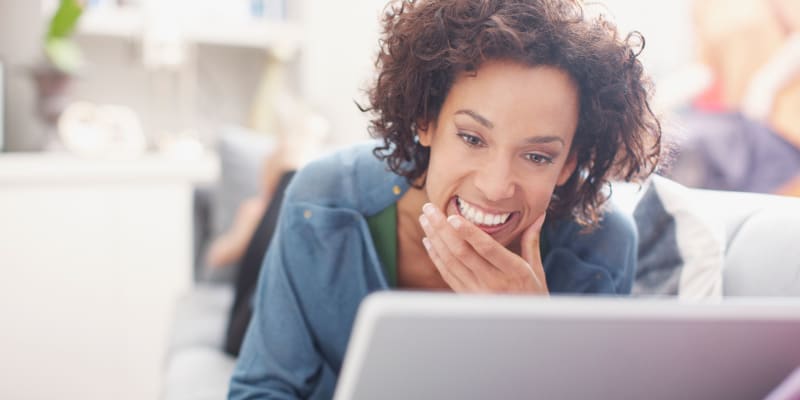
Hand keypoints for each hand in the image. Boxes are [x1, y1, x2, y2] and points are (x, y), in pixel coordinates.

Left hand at [419, 203, 547, 293]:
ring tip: (425, 219)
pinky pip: (447, 274)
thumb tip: (539, 215)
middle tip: (429, 208)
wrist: (525, 327)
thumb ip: (531, 240)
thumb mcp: (536, 269)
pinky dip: (436, 256)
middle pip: (462, 252)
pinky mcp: (466, 297)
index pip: (487, 249)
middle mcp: (493, 282)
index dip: (468, 233)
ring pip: (450, 262)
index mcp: (513, 271)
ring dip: (435, 239)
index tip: (453, 217)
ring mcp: (477, 291)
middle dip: (442, 228)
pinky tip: (428, 240)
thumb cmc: (533, 295)